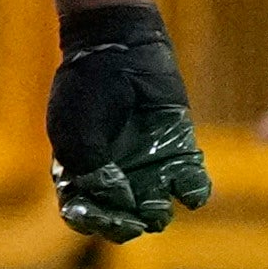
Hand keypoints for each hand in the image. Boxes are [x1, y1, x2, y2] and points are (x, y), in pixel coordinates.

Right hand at [47, 3, 212, 242]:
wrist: (119, 45)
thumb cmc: (87, 86)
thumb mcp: (75, 130)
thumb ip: (90, 169)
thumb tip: (118, 202)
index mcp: (79, 172)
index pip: (84, 213)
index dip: (96, 222)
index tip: (110, 218)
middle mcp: (113, 175)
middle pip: (120, 217)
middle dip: (127, 224)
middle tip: (136, 217)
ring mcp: (146, 164)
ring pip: (154, 207)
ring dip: (157, 214)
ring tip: (158, 207)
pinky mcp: (178, 149)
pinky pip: (189, 182)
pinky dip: (193, 193)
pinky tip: (191, 194)